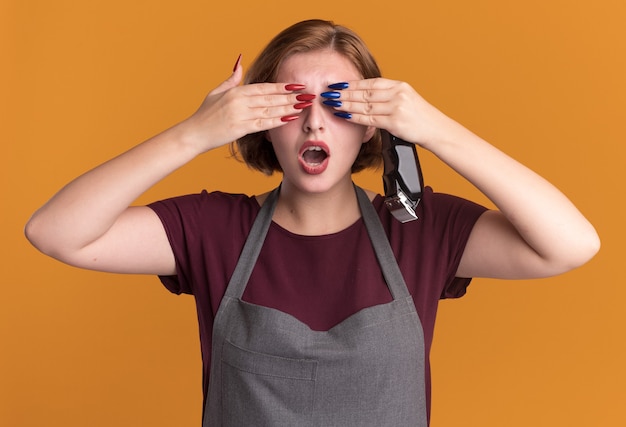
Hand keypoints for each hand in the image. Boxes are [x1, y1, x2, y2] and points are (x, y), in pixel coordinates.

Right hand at [179, 59, 312, 153]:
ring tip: (303, 106)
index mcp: (236, 91)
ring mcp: (241, 115)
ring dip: (288, 108)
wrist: (194, 133)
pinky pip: (264, 123)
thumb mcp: (216, 92)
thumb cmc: (204, 114)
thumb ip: (231, 79)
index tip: (297, 85)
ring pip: (270, 110)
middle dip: (291, 97)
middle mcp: (240, 101)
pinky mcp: (241, 128)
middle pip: (271, 98)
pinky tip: (289, 118)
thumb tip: (239, 63)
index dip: (282, 86)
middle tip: (307, 96)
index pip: (264, 87)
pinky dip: (278, 121)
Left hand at [325, 78, 452, 149]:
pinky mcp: (395, 122)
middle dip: (344, 93)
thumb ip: (388, 98)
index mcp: (400, 86)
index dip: (353, 83)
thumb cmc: (420, 119)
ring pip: (365, 105)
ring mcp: (396, 108)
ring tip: (331, 103)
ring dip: (345, 104)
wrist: (437, 131)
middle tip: (328, 92)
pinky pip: (370, 119)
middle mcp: (398, 94)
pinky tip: (343, 114)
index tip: (337, 84)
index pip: (371, 82)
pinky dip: (354, 116)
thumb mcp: (406, 101)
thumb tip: (366, 98)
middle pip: (365, 92)